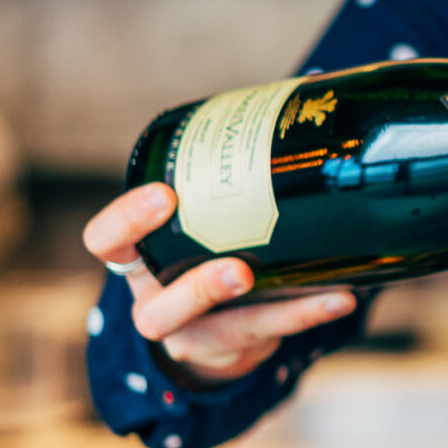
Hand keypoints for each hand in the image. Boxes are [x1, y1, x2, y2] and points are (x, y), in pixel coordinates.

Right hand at [82, 183, 356, 384]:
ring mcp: (192, 333)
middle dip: (198, 287)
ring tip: (310, 291)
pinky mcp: (231, 349)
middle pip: (159, 304)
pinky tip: (341, 299)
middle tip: (238, 268)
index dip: (126, 220)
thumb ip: (218, 179)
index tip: (166, 194)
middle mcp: (155, 300)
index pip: (106, 241)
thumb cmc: (200, 250)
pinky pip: (269, 334)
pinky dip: (307, 314)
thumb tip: (291, 98)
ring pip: (219, 330)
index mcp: (137, 259)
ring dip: (269, 312)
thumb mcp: (195, 219)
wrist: (212, 324)